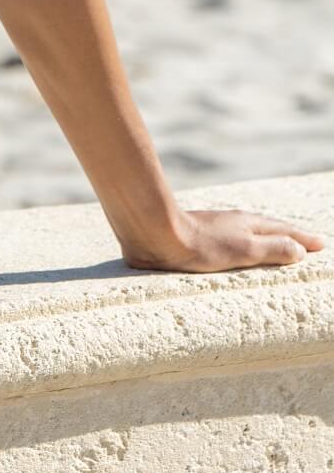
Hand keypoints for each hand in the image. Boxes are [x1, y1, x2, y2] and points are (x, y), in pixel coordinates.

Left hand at [120, 207, 325, 273]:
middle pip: (269, 228)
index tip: (319, 244)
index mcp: (248, 224)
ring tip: (275, 244)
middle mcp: (234, 221)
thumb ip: (272, 250)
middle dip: (288, 236)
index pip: (284, 231)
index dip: (302, 239)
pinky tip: (235, 249)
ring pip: (249, 231)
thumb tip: (299, 250)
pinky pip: (233, 238)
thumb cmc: (199, 245)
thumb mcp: (243, 250)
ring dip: (267, 237)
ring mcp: (216, 226)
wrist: (155, 233)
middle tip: (305, 242)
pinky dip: (245, 242)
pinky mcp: (199, 234)